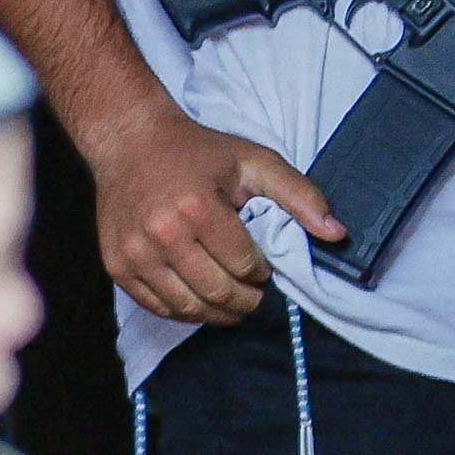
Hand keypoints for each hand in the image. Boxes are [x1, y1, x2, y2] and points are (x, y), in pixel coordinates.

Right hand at [87, 102, 339, 325]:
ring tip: (233, 299)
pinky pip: (159, 307)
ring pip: (189, 308)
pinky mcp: (117, 266)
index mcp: (197, 206)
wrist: (130, 142)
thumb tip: (337, 234)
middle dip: (247, 300)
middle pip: (218, 293)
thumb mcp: (253, 161)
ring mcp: (135, 253)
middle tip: (255, 291)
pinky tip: (200, 295)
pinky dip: (186, 310)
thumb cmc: (198, 153)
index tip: (264, 266)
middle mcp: (161, 233)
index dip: (262, 272)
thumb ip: (299, 195)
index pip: (244, 265)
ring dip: (219, 312)